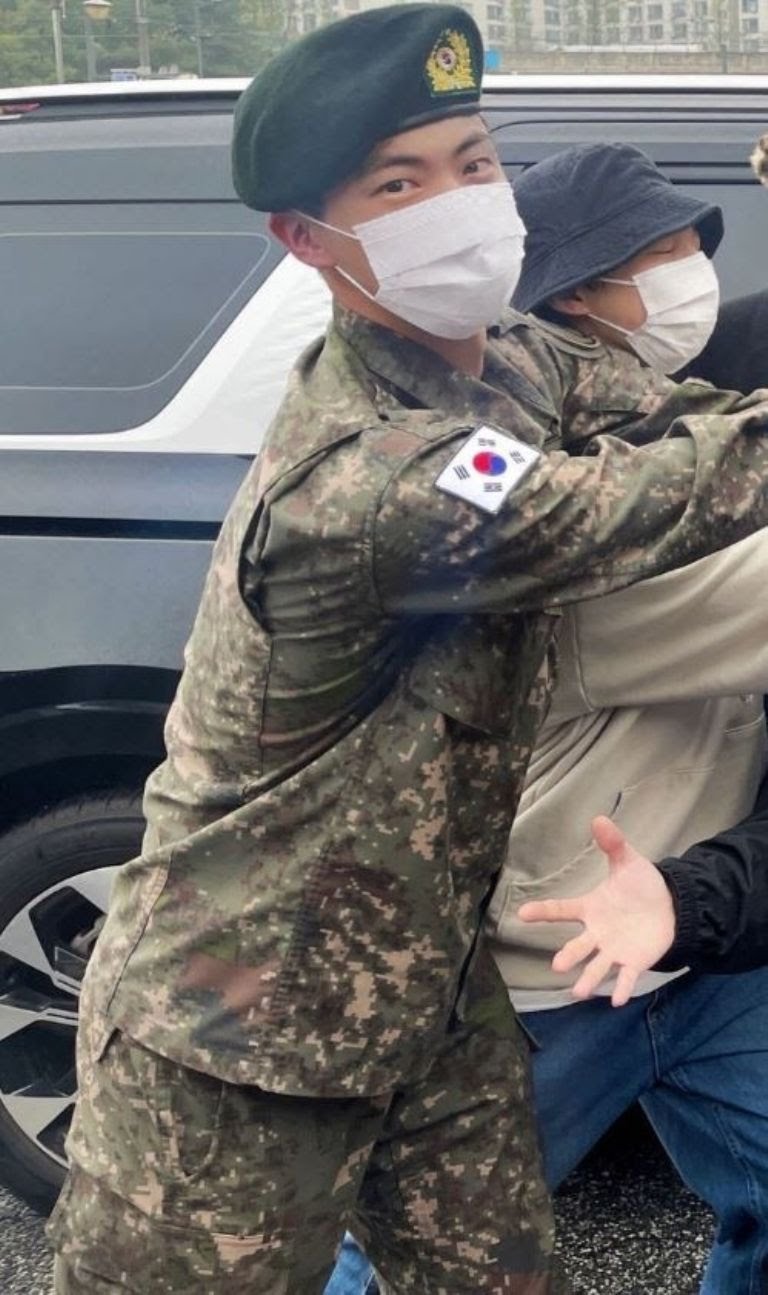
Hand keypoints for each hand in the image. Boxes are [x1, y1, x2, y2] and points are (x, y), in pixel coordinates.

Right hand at [517, 815, 676, 1006]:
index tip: (522, 913)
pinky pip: (625, 977)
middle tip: (557, 965)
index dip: (543, 911)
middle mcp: (597, 933)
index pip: (563, 910)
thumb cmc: (641, 886)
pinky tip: (615, 1000)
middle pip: (578, 946)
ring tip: (577, 992)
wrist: (669, 907)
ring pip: (597, 967)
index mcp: (591, 908)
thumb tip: (599, 818)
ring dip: (588, 979)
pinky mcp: (633, 961)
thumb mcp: (628, 861)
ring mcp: (613, 950)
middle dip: (568, 956)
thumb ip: (613, 843)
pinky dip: (621, 988)